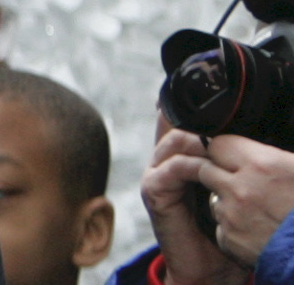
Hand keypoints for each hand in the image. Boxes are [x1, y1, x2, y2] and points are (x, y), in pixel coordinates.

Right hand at [142, 129, 247, 284]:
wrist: (209, 267)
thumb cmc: (221, 231)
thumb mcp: (222, 190)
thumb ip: (219, 165)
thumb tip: (234, 141)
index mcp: (177, 160)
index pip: (181, 123)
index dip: (200, 120)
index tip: (224, 121)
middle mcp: (162, 163)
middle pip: (181, 127)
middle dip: (207, 132)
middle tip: (232, 143)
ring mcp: (154, 174)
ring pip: (178, 140)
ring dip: (203, 146)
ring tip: (223, 158)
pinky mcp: (153, 189)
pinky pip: (175, 166)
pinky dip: (196, 167)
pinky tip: (212, 175)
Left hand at [200, 135, 293, 264]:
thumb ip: (274, 158)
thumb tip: (256, 151)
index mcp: (263, 166)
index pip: (218, 144)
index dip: (223, 151)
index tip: (229, 157)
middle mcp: (242, 188)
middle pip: (207, 170)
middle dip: (218, 175)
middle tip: (240, 185)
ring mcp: (233, 215)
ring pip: (214, 200)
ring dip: (227, 204)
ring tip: (256, 213)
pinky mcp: (230, 239)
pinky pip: (221, 227)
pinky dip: (234, 230)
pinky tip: (256, 233)